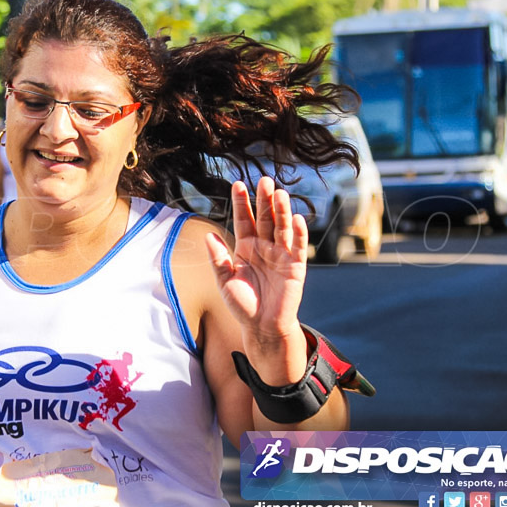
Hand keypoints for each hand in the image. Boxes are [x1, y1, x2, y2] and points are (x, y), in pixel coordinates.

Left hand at [205, 178, 307, 368]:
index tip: (237, 184)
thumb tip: (208, 235)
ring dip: (281, 211)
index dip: (241, 202)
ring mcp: (281, 254)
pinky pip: (298, 246)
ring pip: (282, 228)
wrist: (261, 327)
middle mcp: (264, 246)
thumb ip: (218, 259)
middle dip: (264, 199)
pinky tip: (297, 217)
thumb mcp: (225, 281)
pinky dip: (299, 233)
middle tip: (264, 180)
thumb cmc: (242, 304)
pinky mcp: (296, 266)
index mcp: (245, 247)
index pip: (244, 219)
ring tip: (280, 193)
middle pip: (264, 218)